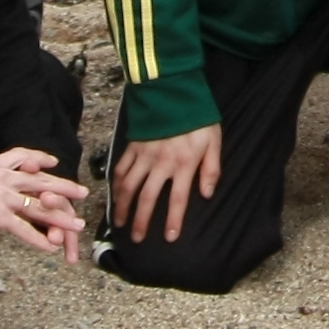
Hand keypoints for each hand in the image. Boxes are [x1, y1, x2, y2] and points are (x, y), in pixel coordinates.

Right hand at [0, 148, 89, 262]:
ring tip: (77, 225)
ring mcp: (5, 197)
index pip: (27, 161)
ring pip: (40, 207)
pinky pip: (24, 229)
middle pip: (43, 183)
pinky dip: (39, 239)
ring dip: (61, 218)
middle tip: (82, 193)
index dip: (42, 162)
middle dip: (65, 188)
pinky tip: (50, 247)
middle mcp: (7, 179)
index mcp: (0, 167)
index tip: (54, 163)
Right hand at [112, 124, 222, 244]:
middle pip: (147, 197)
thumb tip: (207, 194)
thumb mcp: (213, 140)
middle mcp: (161, 163)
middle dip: (141, 221)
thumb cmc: (197, 116)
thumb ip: (211, 168)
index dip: (173, 220)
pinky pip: (120, 169)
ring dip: (123, 207)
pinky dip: (116, 185)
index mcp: (183, 163)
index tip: (169, 238)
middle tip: (137, 238)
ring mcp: (144, 155)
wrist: (174, 90)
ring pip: (129, 186)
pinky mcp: (133, 146)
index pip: (178, 199)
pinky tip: (115, 196)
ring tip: (120, 223)